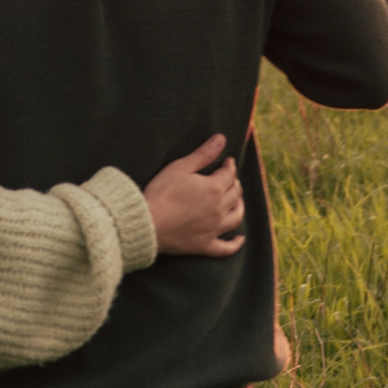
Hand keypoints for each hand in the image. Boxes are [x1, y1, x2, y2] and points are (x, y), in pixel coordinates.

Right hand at [145, 134, 245, 257]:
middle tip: (227, 178)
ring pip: (236, 217)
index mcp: (215, 188)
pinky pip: (226, 248)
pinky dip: (235, 244)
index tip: (225, 162)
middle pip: (235, 193)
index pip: (229, 174)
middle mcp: (220, 209)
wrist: (147, 223)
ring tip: (237, 201)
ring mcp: (214, 229)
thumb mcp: (181, 167)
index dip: (229, 166)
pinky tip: (240, 239)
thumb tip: (222, 138)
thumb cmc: (161, 193)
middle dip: (234, 183)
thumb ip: (203, 154)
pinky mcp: (205, 246)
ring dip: (239, 206)